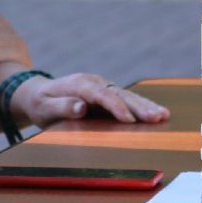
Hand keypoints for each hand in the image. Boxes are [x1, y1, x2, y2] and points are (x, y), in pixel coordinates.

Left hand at [12, 73, 168, 127]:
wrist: (37, 93)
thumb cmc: (40, 103)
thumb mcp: (43, 107)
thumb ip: (61, 107)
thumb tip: (81, 107)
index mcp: (79, 84)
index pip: (101, 95)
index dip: (116, 107)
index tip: (129, 120)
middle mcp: (94, 83)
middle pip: (119, 94)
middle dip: (139, 106)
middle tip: (157, 117)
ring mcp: (102, 87)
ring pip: (127, 96)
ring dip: (146, 106)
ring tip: (164, 115)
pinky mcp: (107, 94)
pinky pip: (127, 100)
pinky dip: (142, 106)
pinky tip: (158, 113)